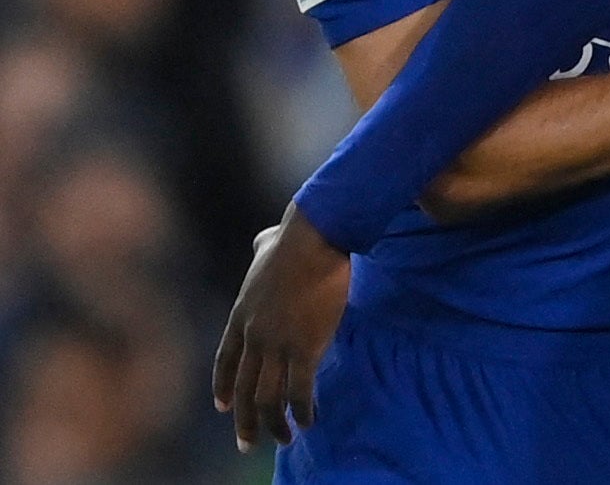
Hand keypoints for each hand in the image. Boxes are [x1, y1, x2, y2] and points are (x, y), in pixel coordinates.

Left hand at [212, 204, 350, 451]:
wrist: (315, 238)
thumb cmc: (296, 238)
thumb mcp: (267, 246)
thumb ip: (260, 249)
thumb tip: (262, 241)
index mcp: (241, 315)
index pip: (225, 361)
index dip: (223, 387)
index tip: (223, 409)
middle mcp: (254, 336)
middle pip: (243, 389)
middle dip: (244, 421)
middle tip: (248, 444)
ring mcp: (277, 344)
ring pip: (268, 397)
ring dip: (274, 424)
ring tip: (284, 439)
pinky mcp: (305, 347)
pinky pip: (299, 390)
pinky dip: (302, 411)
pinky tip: (309, 421)